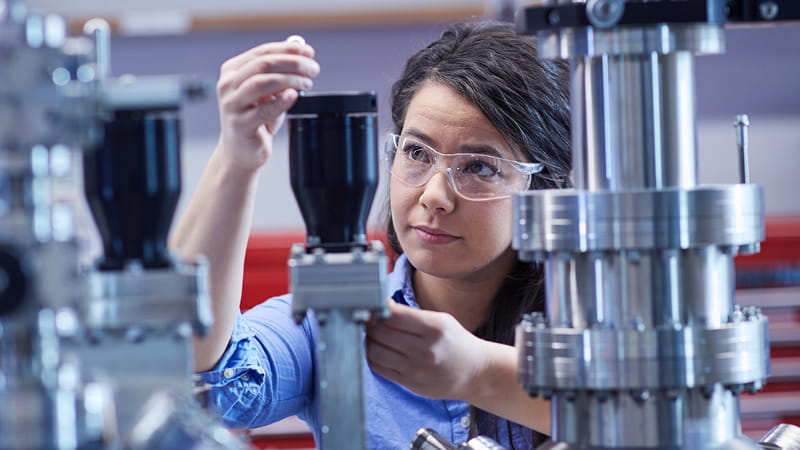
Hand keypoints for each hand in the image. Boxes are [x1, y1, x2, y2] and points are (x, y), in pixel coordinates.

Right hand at [215, 36, 319, 172]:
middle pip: (264, 64)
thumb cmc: (255, 119)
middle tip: (313, 68)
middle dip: (293, 63)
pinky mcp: (240, 125)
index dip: (288, 50)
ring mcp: (231, 105)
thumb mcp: (268, 93)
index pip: (263, 52)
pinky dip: (281, 101)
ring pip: (262, 83)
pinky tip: (293, 96)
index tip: (309, 52)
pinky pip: (263, 110)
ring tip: (307, 83)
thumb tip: (300, 49)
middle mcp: (228, 85)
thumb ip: (280, 72)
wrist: (240, 152)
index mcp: (232, 71)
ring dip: (290, 80)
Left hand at [366, 301, 490, 400]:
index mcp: (435, 328)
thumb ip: (411, 314)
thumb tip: (379, 306)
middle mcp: (425, 350)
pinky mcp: (410, 383)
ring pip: (375, 352)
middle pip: (381, 333)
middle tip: (368, 319)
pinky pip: (379, 368)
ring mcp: (416, 369)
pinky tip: (377, 349)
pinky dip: (372, 357)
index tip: (373, 305)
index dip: (378, 309)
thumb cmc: (456, 342)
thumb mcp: (441, 320)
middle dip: (370, 323)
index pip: (394, 315)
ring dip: (368, 340)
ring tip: (371, 334)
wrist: (475, 373)